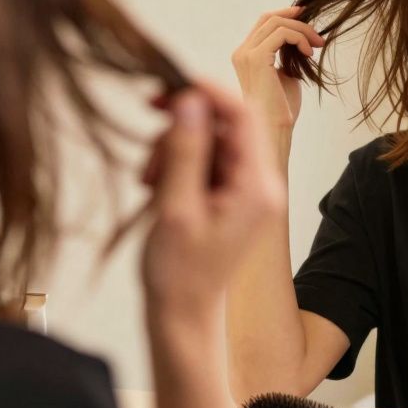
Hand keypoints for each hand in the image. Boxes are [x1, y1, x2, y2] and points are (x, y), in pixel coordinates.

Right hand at [140, 83, 285, 318]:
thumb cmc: (178, 274)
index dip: (207, 93)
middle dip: (181, 131)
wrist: (182, 317)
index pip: (242, 116)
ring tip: (150, 184)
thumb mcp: (175, 209)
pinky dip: (177, 166)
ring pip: (208, 141)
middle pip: (222, 126)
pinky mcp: (228, 197)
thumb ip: (184, 151)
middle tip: (148, 159)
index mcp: (257, 187)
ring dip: (173, 151)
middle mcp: (259, 184)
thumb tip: (189, 101)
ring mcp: (245, 191)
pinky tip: (158, 190)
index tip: (167, 89)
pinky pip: (203, 161)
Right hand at [231, 6, 324, 131]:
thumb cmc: (281, 108)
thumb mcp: (284, 74)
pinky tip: (309, 54)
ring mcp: (246, 54)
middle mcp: (241, 52)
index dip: (285, 15)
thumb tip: (300, 38)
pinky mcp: (256, 58)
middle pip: (269, 18)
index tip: (307, 17)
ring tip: (317, 46)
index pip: (263, 23)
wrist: (274, 129)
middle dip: (296, 21)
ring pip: (276, 23)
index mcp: (245, 55)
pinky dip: (299, 38)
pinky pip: (282, 34)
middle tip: (318, 36)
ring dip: (302, 31)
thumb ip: (286, 54)